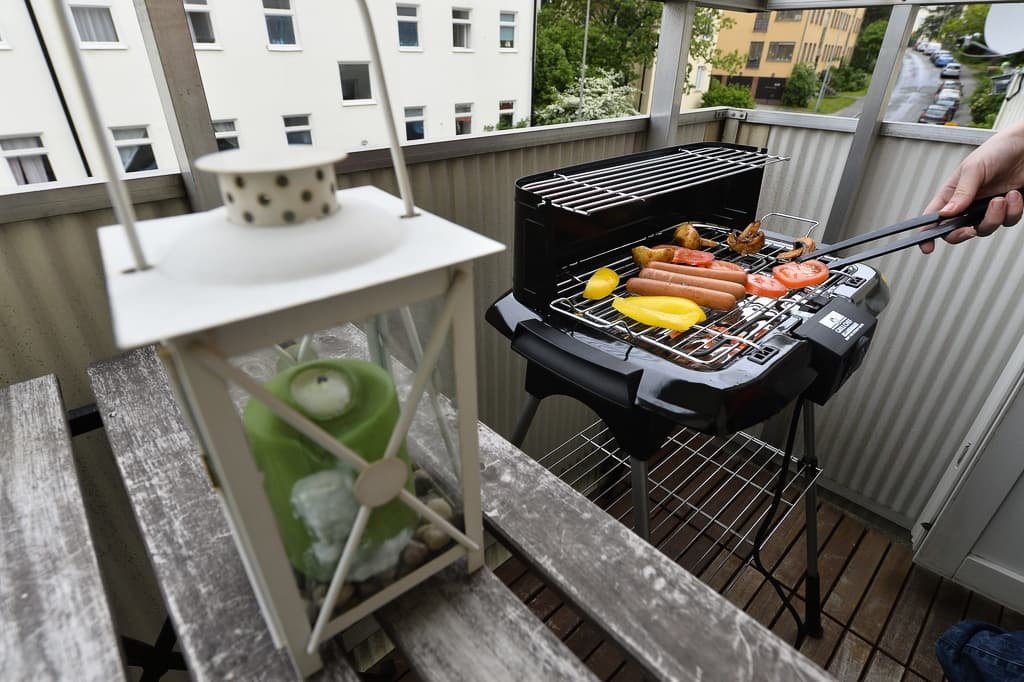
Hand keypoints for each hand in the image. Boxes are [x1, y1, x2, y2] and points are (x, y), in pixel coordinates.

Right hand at [920, 121, 1023, 253]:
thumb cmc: (999, 149)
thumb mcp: (973, 168)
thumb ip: (960, 193)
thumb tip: (946, 214)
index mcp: (953, 193)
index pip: (934, 217)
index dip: (927, 233)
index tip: (927, 246)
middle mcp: (968, 203)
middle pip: (956, 231)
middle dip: (962, 233)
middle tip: (969, 229)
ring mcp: (988, 208)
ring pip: (984, 229)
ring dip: (994, 217)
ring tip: (1002, 198)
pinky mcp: (1008, 209)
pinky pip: (1008, 221)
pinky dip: (1013, 210)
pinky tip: (1014, 195)